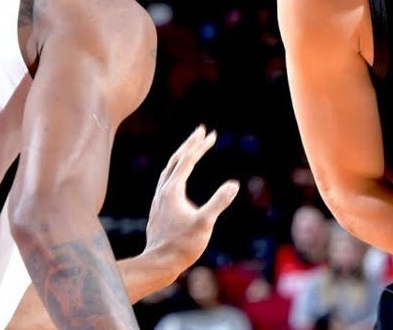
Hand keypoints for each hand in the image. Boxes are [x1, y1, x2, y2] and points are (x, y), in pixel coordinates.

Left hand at [142, 126, 239, 282]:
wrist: (158, 264)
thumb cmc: (182, 246)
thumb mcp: (204, 224)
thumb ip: (218, 202)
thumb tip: (233, 184)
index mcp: (172, 190)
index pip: (187, 161)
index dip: (200, 147)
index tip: (212, 134)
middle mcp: (163, 191)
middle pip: (175, 160)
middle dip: (189, 144)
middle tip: (201, 130)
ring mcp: (159, 200)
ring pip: (170, 170)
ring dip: (182, 155)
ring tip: (192, 147)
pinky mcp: (160, 208)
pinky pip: (168, 180)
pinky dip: (177, 170)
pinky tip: (181, 176)